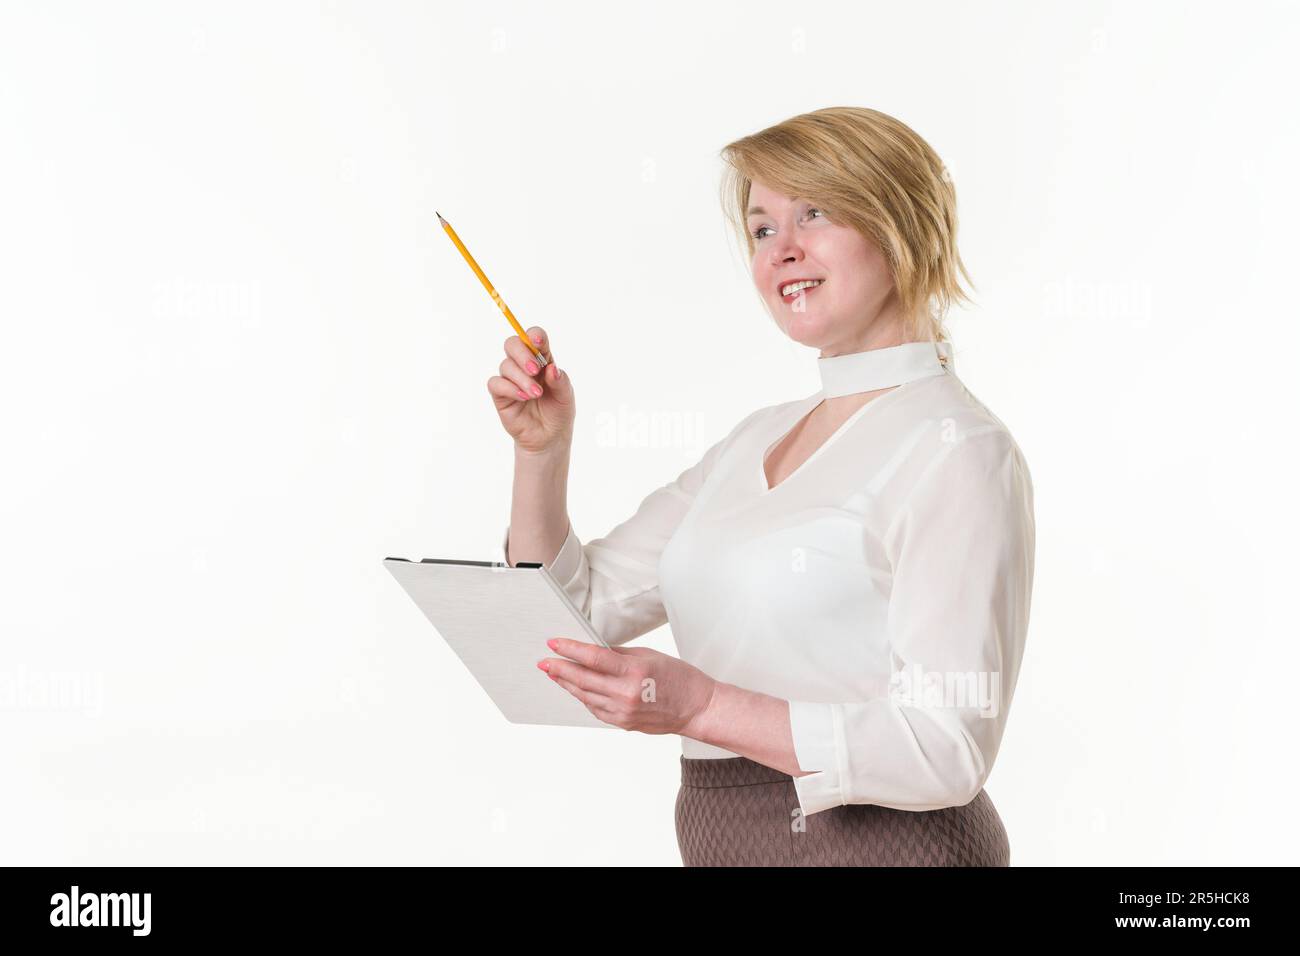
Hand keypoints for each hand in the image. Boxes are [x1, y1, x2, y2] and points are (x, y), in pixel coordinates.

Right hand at [487, 325, 574, 454]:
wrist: (549, 438)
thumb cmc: (558, 412)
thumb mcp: (566, 396)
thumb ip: (560, 381)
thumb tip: (551, 367)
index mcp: (542, 359)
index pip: (533, 338)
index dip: (534, 336)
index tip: (539, 344)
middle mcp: (523, 366)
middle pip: (512, 344)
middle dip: (523, 353)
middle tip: (536, 370)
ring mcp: (511, 379)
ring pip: (506, 365)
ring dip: (522, 378)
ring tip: (536, 394)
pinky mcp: (500, 394)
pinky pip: (496, 383)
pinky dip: (510, 388)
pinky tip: (523, 398)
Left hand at [538, 638, 717, 736]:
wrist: (697, 708)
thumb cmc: (680, 679)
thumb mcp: (650, 656)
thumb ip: (619, 654)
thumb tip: (593, 650)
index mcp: (634, 672)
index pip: (593, 658)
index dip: (570, 649)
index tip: (554, 643)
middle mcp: (626, 694)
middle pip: (583, 679)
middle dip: (560, 669)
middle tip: (544, 661)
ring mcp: (623, 712)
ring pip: (585, 696)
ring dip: (567, 684)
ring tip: (554, 673)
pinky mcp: (623, 723)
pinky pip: (595, 709)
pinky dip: (583, 697)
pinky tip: (576, 689)